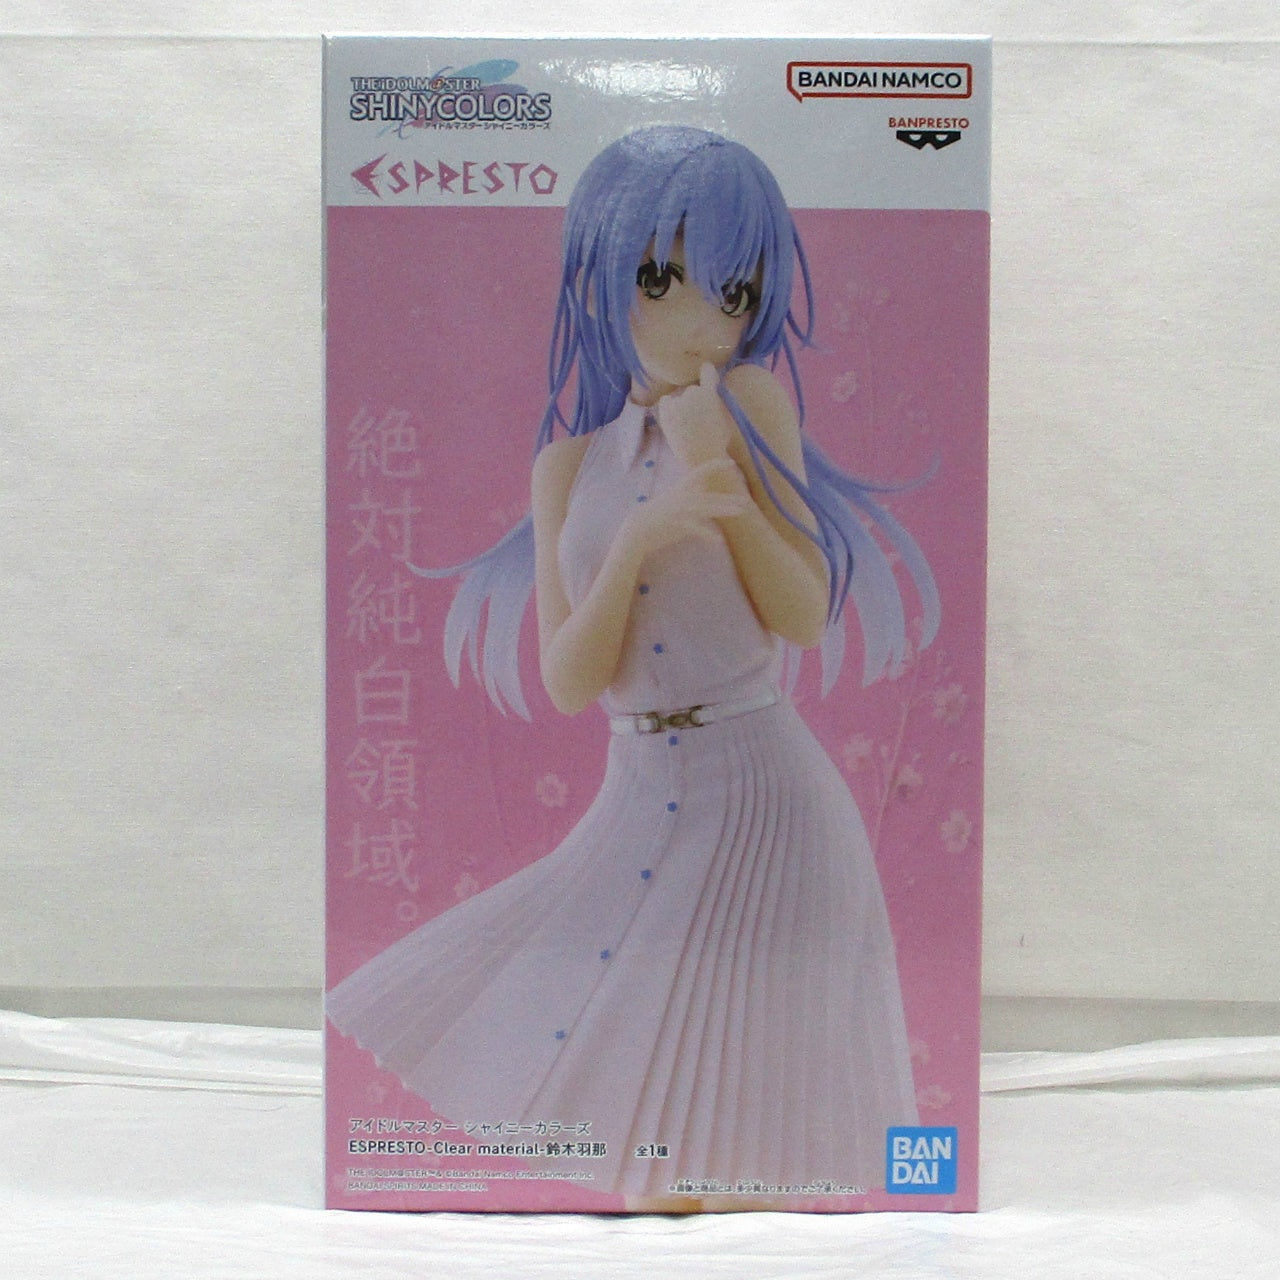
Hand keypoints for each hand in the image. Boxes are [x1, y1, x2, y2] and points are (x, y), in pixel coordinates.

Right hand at [620, 457, 750, 559]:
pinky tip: (718, 541)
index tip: (731, 463)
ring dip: (726, 509)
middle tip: (746, 501)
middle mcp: (684, 496)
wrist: (639, 526)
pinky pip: (699, 529)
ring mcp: (682, 509)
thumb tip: (704, 491)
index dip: (716, 465)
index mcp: (682, 487)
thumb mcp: (674, 498)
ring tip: (741, 512)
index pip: (701, 471)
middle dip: (730, 499)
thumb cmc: (658, 514)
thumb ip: (690, 494)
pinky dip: (709, 535)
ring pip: (709, 508)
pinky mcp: (680, 524)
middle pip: (712, 495)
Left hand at [656, 363, 734, 467]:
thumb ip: (717, 404)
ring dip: (682, 405)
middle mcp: (693, 392)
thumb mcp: (724, 419)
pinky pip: (666, 402)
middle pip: (692, 390)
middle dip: (695, 399)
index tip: (706, 371)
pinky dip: (669, 407)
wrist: (703, 458)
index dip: (707, 372)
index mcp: (710, 393)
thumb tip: (711, 400)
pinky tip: (673, 419)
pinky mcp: (666, 411)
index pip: (707, 371)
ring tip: (685, 423)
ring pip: (679, 398)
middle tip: (697, 416)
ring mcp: (678, 401)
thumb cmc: (718, 443)